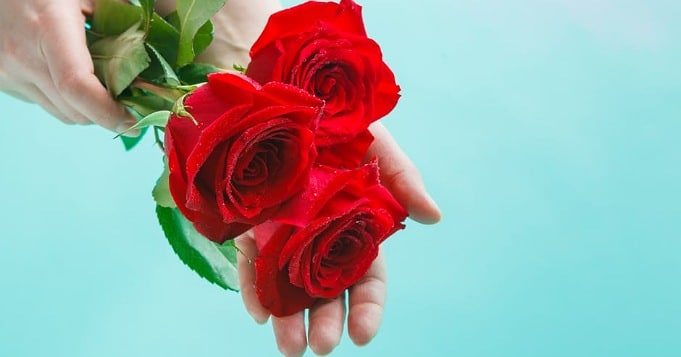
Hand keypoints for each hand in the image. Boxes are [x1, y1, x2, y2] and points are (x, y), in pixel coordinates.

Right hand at [0, 0, 135, 133]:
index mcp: (48, 28)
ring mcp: (7, 71)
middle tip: (130, 100)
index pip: (76, 86)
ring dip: (86, 108)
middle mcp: (22, 55)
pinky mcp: (1, 80)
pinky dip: (64, 99)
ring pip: (60, 113)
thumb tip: (162, 37)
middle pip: (73, 109)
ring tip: (100, 83)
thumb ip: (124, 13)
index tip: (132, 120)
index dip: (108, 111)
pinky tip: (70, 73)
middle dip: (106, 112)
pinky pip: (43, 104)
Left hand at [236, 123, 440, 355]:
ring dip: (288, 318)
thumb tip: (434, 216)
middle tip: (321, 347)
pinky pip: (251, 261)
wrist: (281, 90)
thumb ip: (403, 178)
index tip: (363, 334)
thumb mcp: (377, 143)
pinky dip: (254, 288)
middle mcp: (320, 235)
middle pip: (325, 288)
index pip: (366, 275)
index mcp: (357, 224)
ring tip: (289, 348)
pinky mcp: (248, 224)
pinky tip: (258, 312)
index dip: (368, 306)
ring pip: (288, 284)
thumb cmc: (339, 118)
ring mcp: (283, 232)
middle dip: (326, 321)